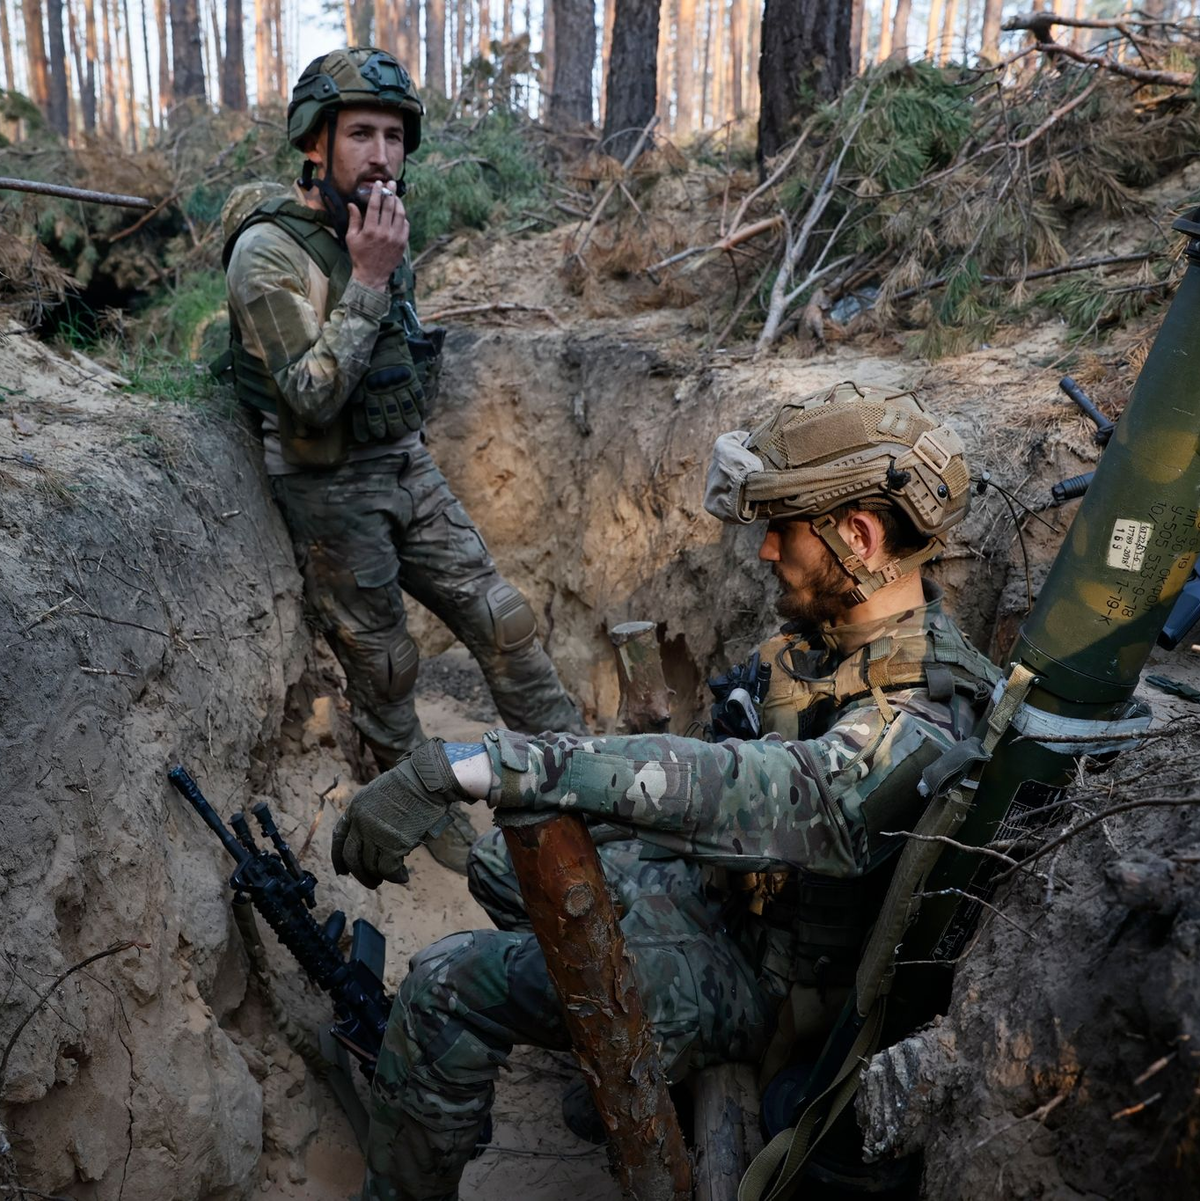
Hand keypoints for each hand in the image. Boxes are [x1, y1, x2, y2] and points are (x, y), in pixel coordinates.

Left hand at [331, 738, 469, 887]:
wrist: (429, 780)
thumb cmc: (412, 783)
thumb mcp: (380, 793)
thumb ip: (370, 814)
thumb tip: (372, 841)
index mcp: (356, 807)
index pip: (338, 837)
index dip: (338, 857)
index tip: (342, 871)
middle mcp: (360, 822)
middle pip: (351, 857)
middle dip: (359, 874)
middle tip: (371, 882)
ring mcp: (375, 834)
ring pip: (370, 866)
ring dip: (380, 877)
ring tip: (392, 878)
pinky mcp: (393, 844)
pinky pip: (388, 869)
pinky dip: (395, 877)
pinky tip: (403, 877)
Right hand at [347, 181, 408, 291]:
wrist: (372, 275)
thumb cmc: (359, 256)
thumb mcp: (352, 238)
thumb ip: (354, 220)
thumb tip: (352, 204)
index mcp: (370, 230)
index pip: (375, 205)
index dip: (377, 192)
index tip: (378, 184)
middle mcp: (384, 232)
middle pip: (389, 207)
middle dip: (390, 192)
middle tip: (390, 183)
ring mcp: (395, 238)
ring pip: (400, 214)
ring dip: (398, 202)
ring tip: (396, 196)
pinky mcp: (402, 243)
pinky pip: (406, 225)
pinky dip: (403, 217)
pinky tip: (399, 212)